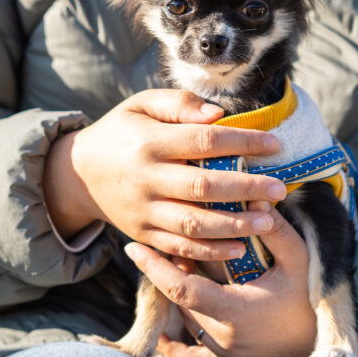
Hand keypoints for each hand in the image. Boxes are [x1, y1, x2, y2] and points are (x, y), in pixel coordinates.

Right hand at [43, 90, 286, 260]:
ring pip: (194, 224)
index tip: (274, 144)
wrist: (78, 174)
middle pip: (203, 187)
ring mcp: (144, 211)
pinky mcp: (143, 235)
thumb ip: (179, 104)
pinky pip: (179, 248)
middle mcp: (146, 179)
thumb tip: (218, 114)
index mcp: (149, 142)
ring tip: (268, 220)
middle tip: (279, 189)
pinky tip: (240, 248)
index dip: (242, 142)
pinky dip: (210, 252)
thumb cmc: (121, 132)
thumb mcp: (141, 105)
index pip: (203, 141)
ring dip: (234, 225)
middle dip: (246, 189)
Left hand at [135, 201, 318, 356]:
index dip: (155, 268)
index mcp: (234, 311)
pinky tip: (166, 335)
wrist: (328, 347)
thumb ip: (275, 229)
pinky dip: (177, 347)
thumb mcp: (300, 260)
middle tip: (176, 247)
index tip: (135, 247)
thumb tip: (256, 193)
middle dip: (174, 273)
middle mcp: (223, 338)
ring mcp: (225, 356)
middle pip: (182, 302)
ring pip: (187, 323)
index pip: (181, 288)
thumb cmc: (314, 301)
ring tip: (183, 269)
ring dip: (181, 298)